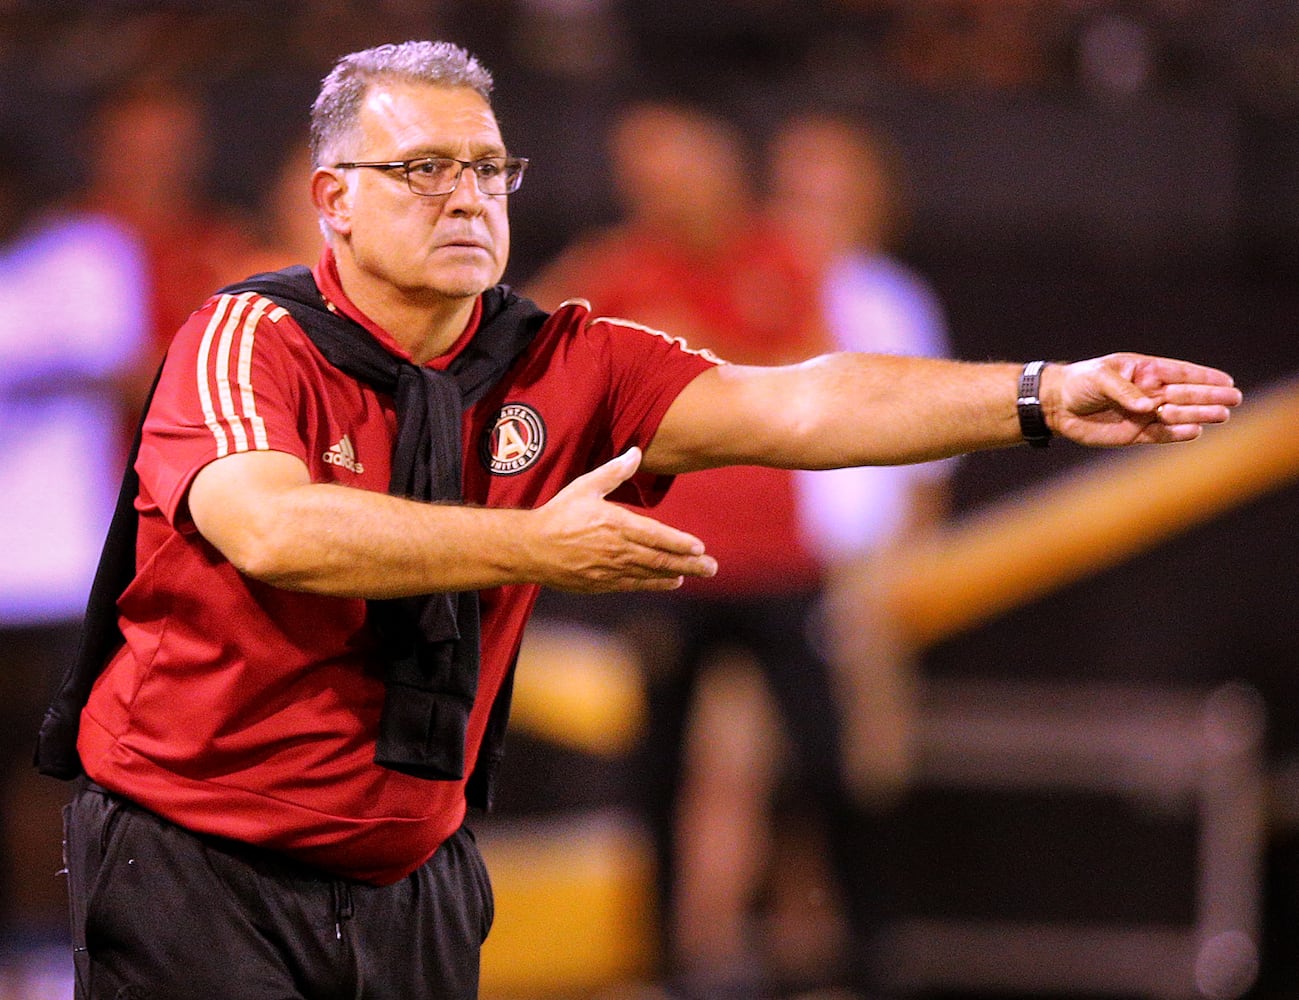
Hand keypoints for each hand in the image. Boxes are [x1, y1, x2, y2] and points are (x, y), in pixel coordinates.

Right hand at [532, 447, 717, 592]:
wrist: (530, 548)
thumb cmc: (558, 514)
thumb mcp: (585, 486)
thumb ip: (614, 472)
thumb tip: (636, 452)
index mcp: (615, 524)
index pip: (656, 536)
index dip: (680, 543)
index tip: (700, 547)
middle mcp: (617, 549)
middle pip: (660, 558)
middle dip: (690, 563)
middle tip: (712, 567)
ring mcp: (610, 569)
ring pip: (651, 573)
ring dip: (677, 574)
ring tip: (698, 574)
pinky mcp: (601, 583)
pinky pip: (635, 585)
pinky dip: (655, 584)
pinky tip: (672, 583)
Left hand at [1043, 353, 1241, 446]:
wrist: (1057, 405)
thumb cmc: (1079, 382)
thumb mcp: (1100, 378)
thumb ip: (1125, 391)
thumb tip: (1149, 407)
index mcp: (1145, 371)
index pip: (1181, 373)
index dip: (1204, 377)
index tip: (1227, 381)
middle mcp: (1149, 392)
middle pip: (1185, 395)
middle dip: (1210, 397)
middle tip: (1234, 399)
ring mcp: (1144, 414)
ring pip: (1178, 414)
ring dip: (1198, 414)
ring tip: (1222, 415)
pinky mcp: (1135, 434)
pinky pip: (1161, 434)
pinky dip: (1177, 433)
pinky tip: (1195, 430)